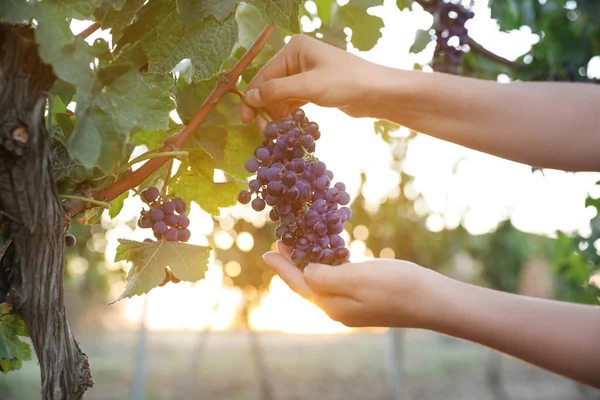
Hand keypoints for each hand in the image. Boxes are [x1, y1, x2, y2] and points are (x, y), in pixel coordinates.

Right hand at [239, 35, 387, 123]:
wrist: (378, 93)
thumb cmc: (346, 83)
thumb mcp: (308, 86)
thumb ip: (276, 91)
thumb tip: (249, 97)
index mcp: (294, 48)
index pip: (264, 74)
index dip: (253, 97)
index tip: (245, 119)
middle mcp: (297, 58)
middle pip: (270, 86)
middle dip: (265, 108)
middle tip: (263, 131)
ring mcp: (306, 73)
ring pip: (280, 96)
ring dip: (276, 114)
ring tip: (275, 132)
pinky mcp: (314, 88)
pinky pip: (293, 101)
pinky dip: (288, 114)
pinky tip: (286, 127)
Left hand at [262, 242, 442, 327]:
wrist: (433, 300)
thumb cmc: (396, 286)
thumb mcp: (356, 279)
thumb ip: (325, 277)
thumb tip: (306, 273)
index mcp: (332, 306)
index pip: (299, 284)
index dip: (282, 267)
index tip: (267, 251)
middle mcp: (339, 308)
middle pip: (307, 285)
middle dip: (293, 264)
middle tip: (283, 241)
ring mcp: (353, 305)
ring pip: (323, 282)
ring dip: (310, 263)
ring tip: (301, 244)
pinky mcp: (366, 297)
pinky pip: (340, 280)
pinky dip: (330, 265)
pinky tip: (331, 253)